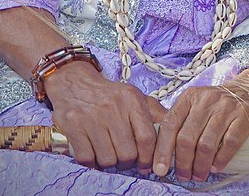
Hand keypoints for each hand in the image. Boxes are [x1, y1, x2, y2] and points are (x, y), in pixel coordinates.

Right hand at [45, 62, 166, 171]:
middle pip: (127, 153)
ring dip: (109, 162)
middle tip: (123, 156)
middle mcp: (112, 107)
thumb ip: (155, 113)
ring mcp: (91, 117)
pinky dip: (91, 161)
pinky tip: (93, 150)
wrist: (74, 82)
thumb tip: (174, 132)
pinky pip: (87, 159)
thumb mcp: (133, 96)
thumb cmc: (108, 95)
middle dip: (127, 161)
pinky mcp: (73, 126)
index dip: (148, 157)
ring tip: (108, 151)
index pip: (147, 138)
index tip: (145, 165)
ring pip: (108, 160)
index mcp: (130, 99)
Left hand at [152, 72, 248, 181]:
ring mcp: (226, 107)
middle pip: (187, 137)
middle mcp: (206, 99)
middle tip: (183, 176)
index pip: (170, 123)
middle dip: (182, 162)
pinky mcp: (244, 116)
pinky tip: (215, 167)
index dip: (163, 149)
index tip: (160, 168)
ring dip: (200, 165)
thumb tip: (162, 151)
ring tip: (199, 175)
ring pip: (206, 143)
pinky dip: (221, 160)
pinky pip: (229, 143)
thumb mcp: (196, 103)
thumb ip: (181, 120)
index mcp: (190, 96)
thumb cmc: (217, 104)